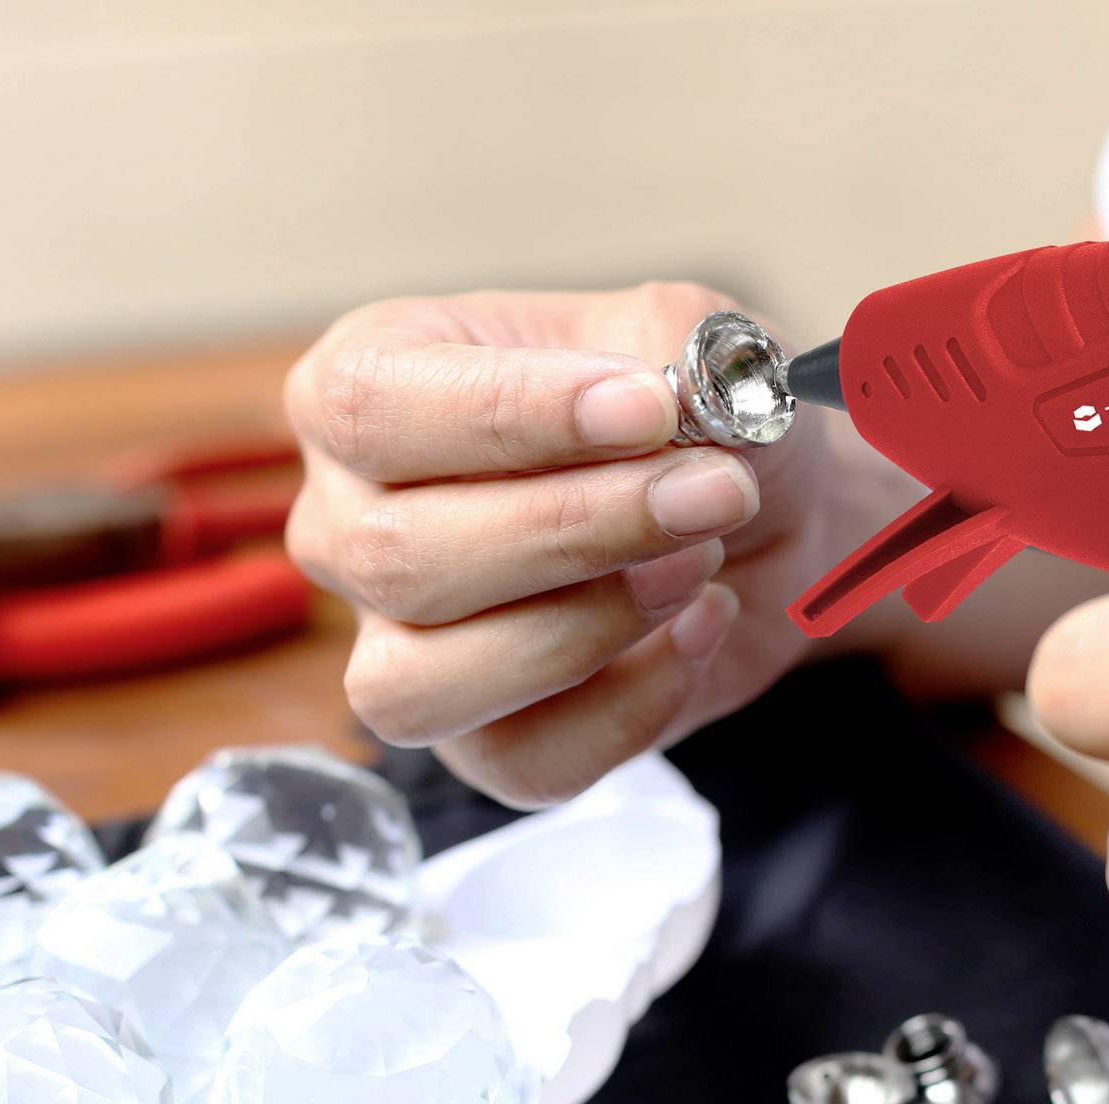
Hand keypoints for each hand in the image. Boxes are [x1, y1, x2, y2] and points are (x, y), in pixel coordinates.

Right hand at [284, 283, 886, 805]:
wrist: (758, 519)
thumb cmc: (688, 416)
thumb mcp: (694, 336)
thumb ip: (681, 351)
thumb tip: (677, 409)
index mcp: (362, 389)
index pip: (370, 406)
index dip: (510, 413)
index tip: (647, 409)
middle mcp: (350, 523)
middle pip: (397, 556)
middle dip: (574, 529)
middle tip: (713, 493)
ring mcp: (396, 645)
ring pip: (421, 684)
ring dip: (584, 627)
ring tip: (698, 563)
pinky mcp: (476, 741)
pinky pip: (522, 761)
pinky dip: (632, 706)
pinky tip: (702, 627)